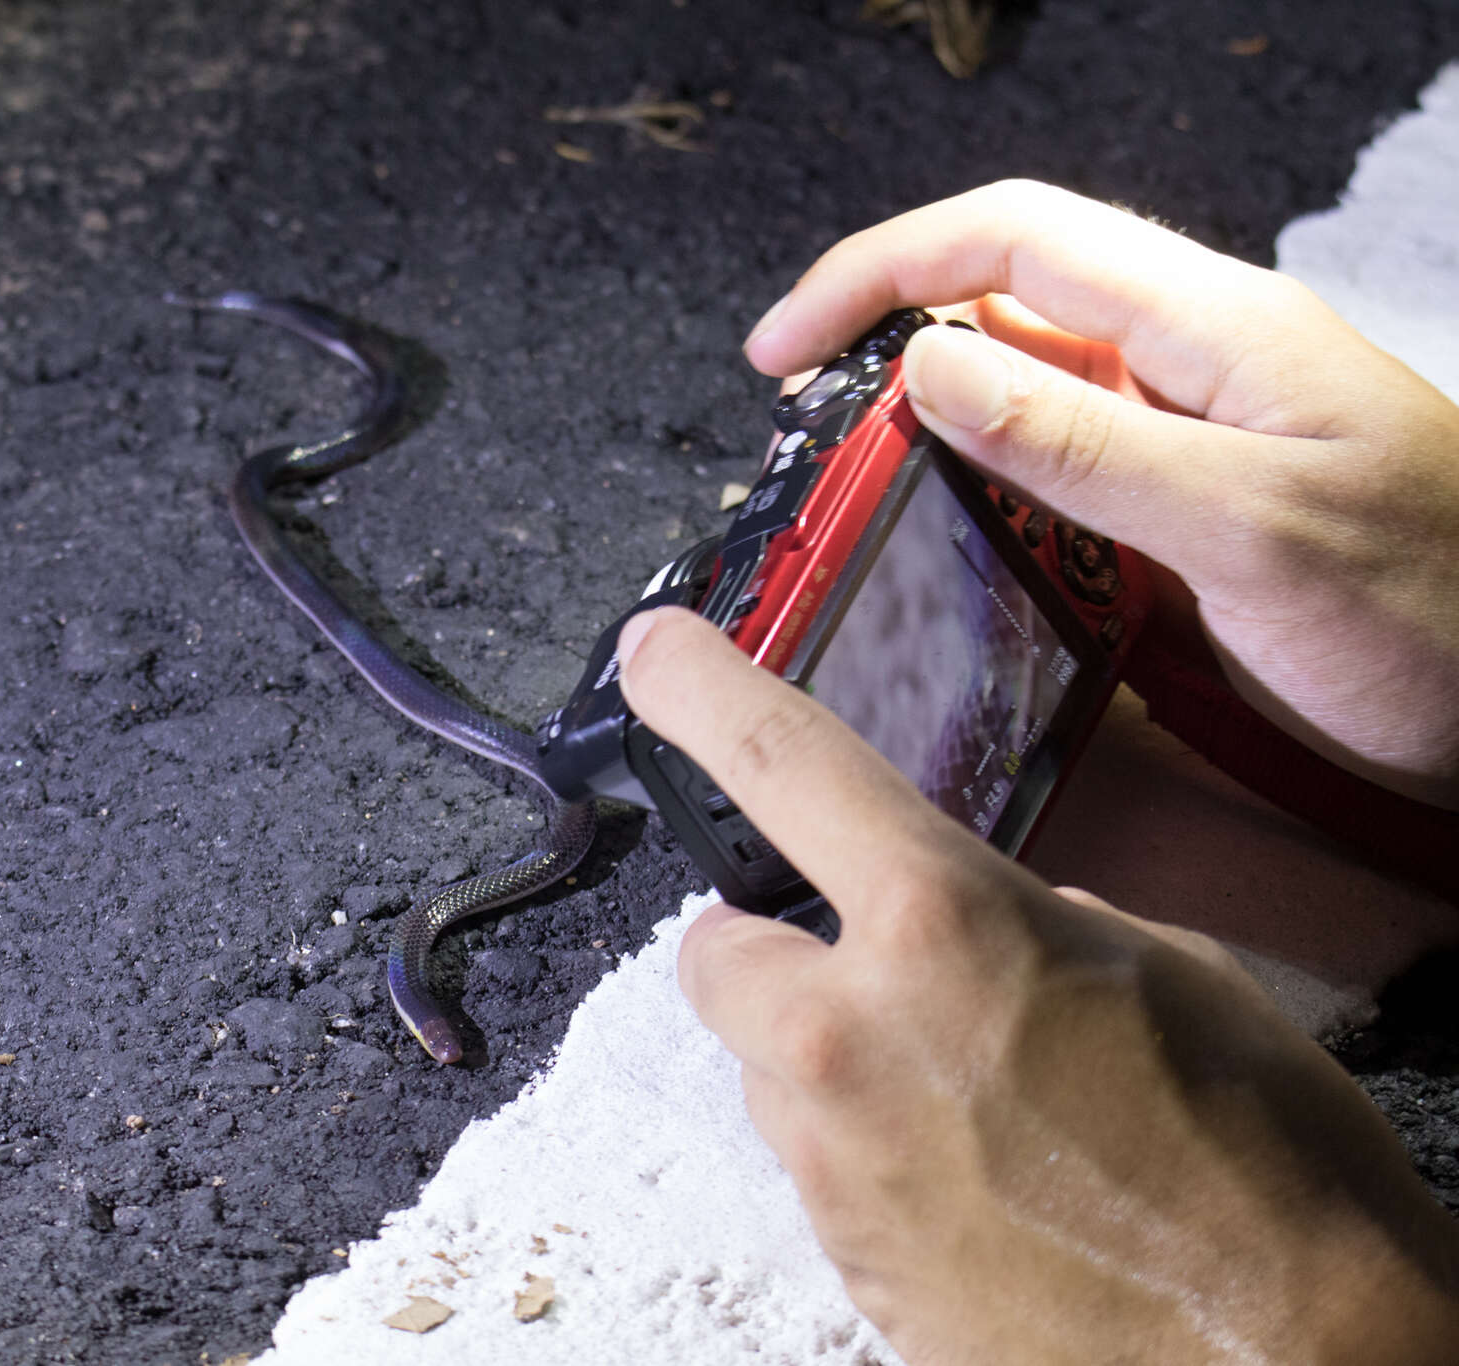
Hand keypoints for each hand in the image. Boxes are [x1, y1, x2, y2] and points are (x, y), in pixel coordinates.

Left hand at [616, 605, 1458, 1365]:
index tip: (652, 655)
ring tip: (970, 1102)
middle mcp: (850, 1035)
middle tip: (872, 974)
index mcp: (942, 926)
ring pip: (765, 1068)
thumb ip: (1039, 925)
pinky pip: (815, 1163)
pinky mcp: (840, 1260)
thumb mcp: (1179, 977)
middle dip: (776, 951)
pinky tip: (977, 1179)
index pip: (784, 765)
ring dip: (830, 1062)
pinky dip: (865, 1150)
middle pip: (717, 952)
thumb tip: (996, 922)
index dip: (704, 690)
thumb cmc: (1270, 1165)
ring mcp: (832, 1161)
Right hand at [742, 179, 1458, 807]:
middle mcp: (1189, 366)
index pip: (1014, 240)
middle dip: (881, 344)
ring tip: (842, 489)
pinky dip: (972, 496)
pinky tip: (935, 542)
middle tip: (795, 429)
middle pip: (1000, 305)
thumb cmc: (1440, 613)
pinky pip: (1050, 475)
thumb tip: (930, 367)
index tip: (781, 348)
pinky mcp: (1177, 512)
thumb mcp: (1254, 527)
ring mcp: (1182, 438)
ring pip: (1016, 391)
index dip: (880, 273)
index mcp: (1216, 329)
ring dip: (918, 427)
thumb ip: (1089, 444)